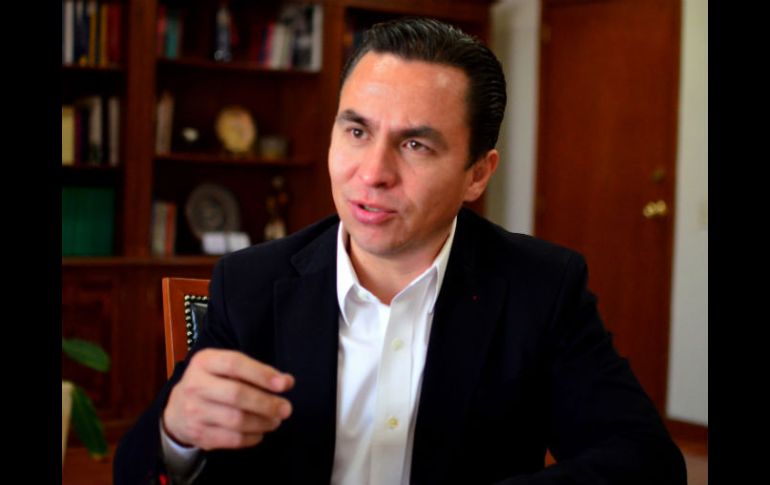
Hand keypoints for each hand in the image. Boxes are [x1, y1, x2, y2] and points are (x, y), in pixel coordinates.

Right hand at [162, 349, 294, 449]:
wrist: (177, 410)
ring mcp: (194, 412)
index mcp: (204, 362)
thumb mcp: (225, 368)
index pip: (235, 364)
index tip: (284, 384)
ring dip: (262, 422)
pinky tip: (260, 432)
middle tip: (286, 408)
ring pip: (236, 420)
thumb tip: (287, 382)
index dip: (262, 374)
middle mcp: (195, 385)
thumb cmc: (212, 383)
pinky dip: (252, 437)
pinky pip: (232, 439)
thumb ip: (255, 372)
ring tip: (276, 420)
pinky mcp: (198, 435)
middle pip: (236, 395)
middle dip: (267, 403)